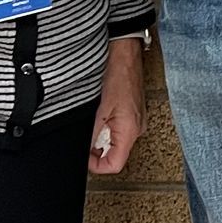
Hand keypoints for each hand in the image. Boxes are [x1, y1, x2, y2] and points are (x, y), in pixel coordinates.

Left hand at [88, 36, 146, 175]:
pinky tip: (101, 115)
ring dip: (102, 138)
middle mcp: (137, 129)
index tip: (84, 159)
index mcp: (129, 131)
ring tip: (93, 123)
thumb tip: (85, 151)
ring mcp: (137, 122)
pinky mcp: (134, 114)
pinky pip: (120, 130)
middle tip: (85, 139)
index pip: (114, 164)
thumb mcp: (99, 110)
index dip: (96, 166)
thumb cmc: (118, 76)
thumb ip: (93, 134)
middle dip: (97, 151)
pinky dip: (107, 128)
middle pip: (115, 155)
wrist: (126, 56)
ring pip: (116, 142)